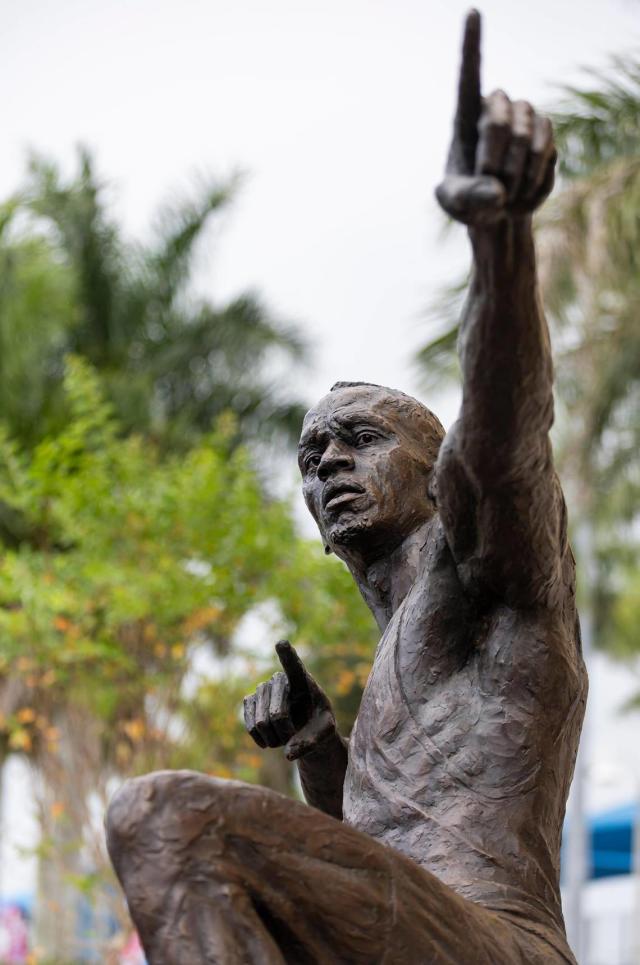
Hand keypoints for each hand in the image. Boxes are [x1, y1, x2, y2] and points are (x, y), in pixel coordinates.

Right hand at [243, 640, 336, 760]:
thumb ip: (312, 742)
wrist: (305, 729)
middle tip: (295, 734)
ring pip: (262, 722)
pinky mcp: (249, 700)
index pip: (294, 666)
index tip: (282, 643)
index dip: (287, 655)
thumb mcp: (326, 734)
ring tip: (285, 736)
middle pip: (276, 713)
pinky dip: (261, 738)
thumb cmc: (320, 725)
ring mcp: (262, 688)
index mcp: (303, 681)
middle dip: (286, 732)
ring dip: (274, 737)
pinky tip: (270, 740)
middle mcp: (280, 679)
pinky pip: (250, 725)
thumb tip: (289, 754)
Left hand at [436, 10, 555, 225]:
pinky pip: (546, 153)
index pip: (469, 76)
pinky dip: (533, 180)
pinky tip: (523, 192)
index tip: (472, 12)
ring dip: (516, 174)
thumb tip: (495, 192)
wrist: (498, 215)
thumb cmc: (467, 204)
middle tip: (490, 186)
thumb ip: (468, 198)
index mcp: (465, 117)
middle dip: (495, 161)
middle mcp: (496, 109)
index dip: (471, 45)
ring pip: (527, 136)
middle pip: (499, 120)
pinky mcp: (547, 135)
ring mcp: (525, 119)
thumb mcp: (457, 204)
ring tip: (506, 194)